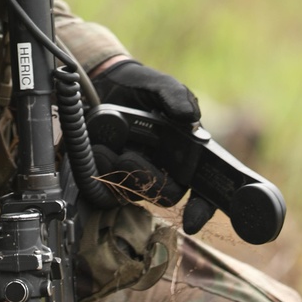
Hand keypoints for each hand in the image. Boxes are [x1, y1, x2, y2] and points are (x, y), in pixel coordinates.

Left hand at [90, 59, 214, 233]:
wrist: (103, 81)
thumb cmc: (139, 85)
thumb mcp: (159, 85)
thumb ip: (176, 95)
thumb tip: (190, 116)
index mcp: (187, 151)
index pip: (204, 188)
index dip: (202, 208)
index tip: (192, 221)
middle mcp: (167, 168)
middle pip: (167, 193)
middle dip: (147, 179)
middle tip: (127, 156)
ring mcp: (139, 174)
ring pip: (137, 193)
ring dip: (120, 174)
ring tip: (103, 148)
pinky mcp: (114, 176)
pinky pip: (111, 188)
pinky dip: (104, 172)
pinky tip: (97, 151)